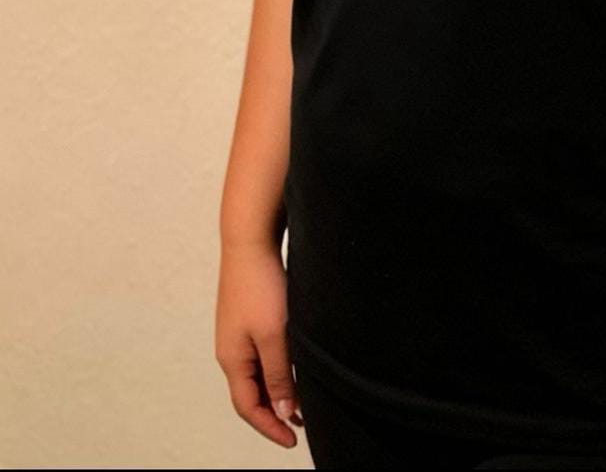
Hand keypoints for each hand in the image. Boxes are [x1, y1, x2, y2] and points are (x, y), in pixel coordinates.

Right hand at [215, 239, 303, 448]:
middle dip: (272, 413)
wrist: (250, 240)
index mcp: (232, 359)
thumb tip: (281, 413)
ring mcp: (236, 333)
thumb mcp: (274, 336)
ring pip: (255, 374)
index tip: (293, 440)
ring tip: (300, 401)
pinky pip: (259, 355)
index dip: (269, 427)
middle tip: (300, 425)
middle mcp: (230, 350)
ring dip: (275, 390)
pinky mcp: (246, 317)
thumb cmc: (261, 285)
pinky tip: (292, 365)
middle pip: (249, 394)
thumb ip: (278, 376)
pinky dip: (275, 369)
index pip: (248, 407)